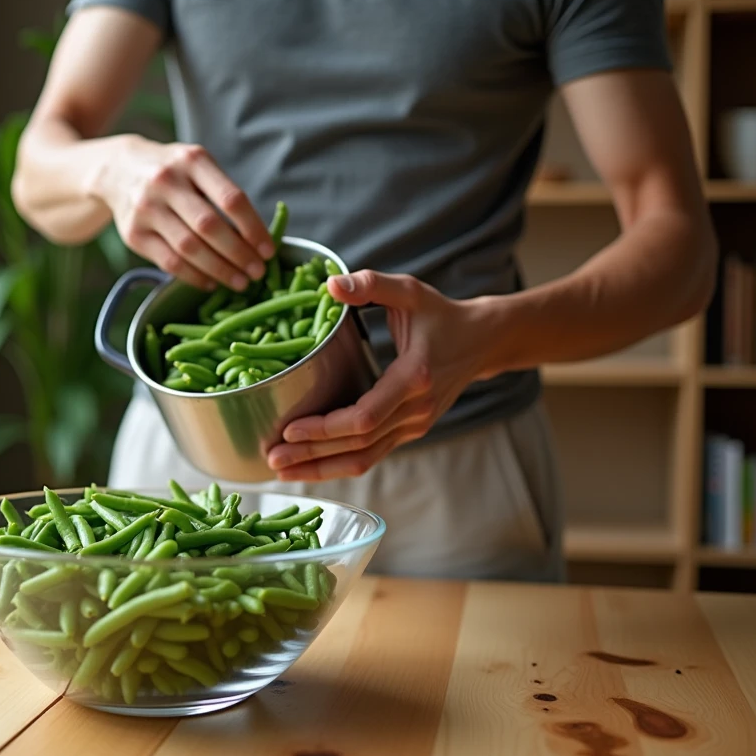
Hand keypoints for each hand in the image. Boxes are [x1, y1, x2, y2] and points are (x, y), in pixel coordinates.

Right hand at [95, 136, 275, 290]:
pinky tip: (211, 283)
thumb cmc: (172, 172)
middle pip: (210, 227)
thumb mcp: (197, 165)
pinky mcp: (133, 234)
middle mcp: (166, 182)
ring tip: (239, 282)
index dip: (254, 229)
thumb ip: (223, 194)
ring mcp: (146, 209)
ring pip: (189, 249)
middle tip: (257, 272)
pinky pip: (169, 263)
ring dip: (219, 270)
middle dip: (239, 254)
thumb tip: (257, 239)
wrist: (118, 169)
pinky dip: (194, 277)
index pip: (231, 199)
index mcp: (192, 161)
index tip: (268, 250)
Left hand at [267, 270, 494, 480]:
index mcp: (413, 377)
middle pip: (358, 444)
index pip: (365, 417)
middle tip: (272, 458)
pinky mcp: (410, 432)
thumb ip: (370, 284)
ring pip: (365, 457)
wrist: (482, 341)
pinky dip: (339, 463)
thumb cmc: (441, 314)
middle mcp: (416, 410)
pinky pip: (372, 454)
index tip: (289, 430)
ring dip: (321, 467)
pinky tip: (309, 467)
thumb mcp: (410, 291)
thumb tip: (330, 285)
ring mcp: (415, 426)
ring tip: (281, 470)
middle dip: (312, 454)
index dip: (326, 428)